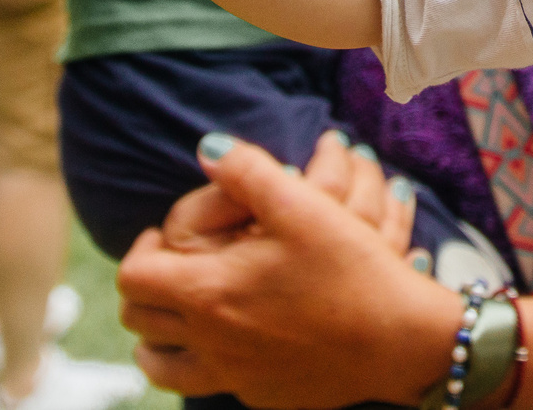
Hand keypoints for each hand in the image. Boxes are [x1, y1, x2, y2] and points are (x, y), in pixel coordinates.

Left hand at [118, 135, 454, 406]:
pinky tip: (234, 340)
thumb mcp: (301, 204)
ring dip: (159, 339)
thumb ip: (246, 169)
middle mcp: (210, 343)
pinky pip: (211, 384)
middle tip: (170, 265)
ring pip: (162, 369)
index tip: (162, 234)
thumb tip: (207, 148)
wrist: (399, 341)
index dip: (140, 248)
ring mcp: (234, 377)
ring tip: (179, 314)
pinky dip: (206, 362)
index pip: (133, 277)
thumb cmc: (350, 269)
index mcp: (209, 293)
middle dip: (144, 288)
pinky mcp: (261, 397)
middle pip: (138, 321)